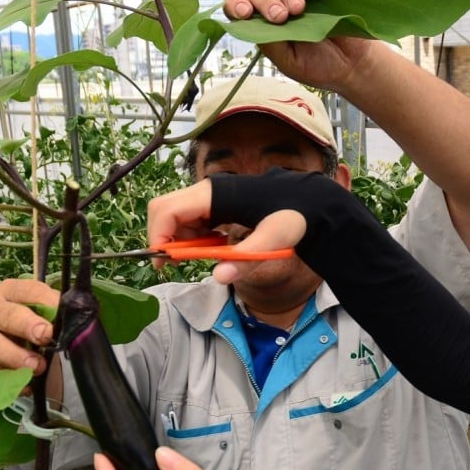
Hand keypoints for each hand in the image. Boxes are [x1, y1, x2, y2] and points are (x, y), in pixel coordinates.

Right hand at [0, 278, 58, 381]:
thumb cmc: (17, 328)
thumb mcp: (33, 314)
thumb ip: (51, 315)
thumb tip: (77, 322)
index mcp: (8, 292)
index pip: (29, 290)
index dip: (47, 302)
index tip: (61, 316)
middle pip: (7, 316)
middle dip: (27, 326)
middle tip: (45, 337)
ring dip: (17, 358)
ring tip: (36, 367)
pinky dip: (8, 381)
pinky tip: (25, 385)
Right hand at [145, 177, 309, 284]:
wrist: (310, 203)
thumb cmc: (294, 215)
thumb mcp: (274, 240)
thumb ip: (246, 259)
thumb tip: (219, 276)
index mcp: (214, 195)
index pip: (167, 210)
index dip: (158, 236)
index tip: (164, 262)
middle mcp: (206, 192)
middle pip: (165, 211)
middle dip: (165, 238)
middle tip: (176, 264)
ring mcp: (209, 198)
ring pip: (176, 217)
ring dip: (181, 240)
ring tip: (204, 257)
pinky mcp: (216, 207)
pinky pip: (192, 221)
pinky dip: (195, 238)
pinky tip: (216, 247)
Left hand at [222, 0, 373, 92]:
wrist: (352, 66)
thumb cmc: (319, 67)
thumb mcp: (288, 62)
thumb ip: (270, 42)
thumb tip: (253, 22)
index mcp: (264, 27)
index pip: (239, 9)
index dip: (236, 5)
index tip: (246, 13)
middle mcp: (276, 7)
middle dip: (266, 1)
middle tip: (282, 17)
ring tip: (300, 9)